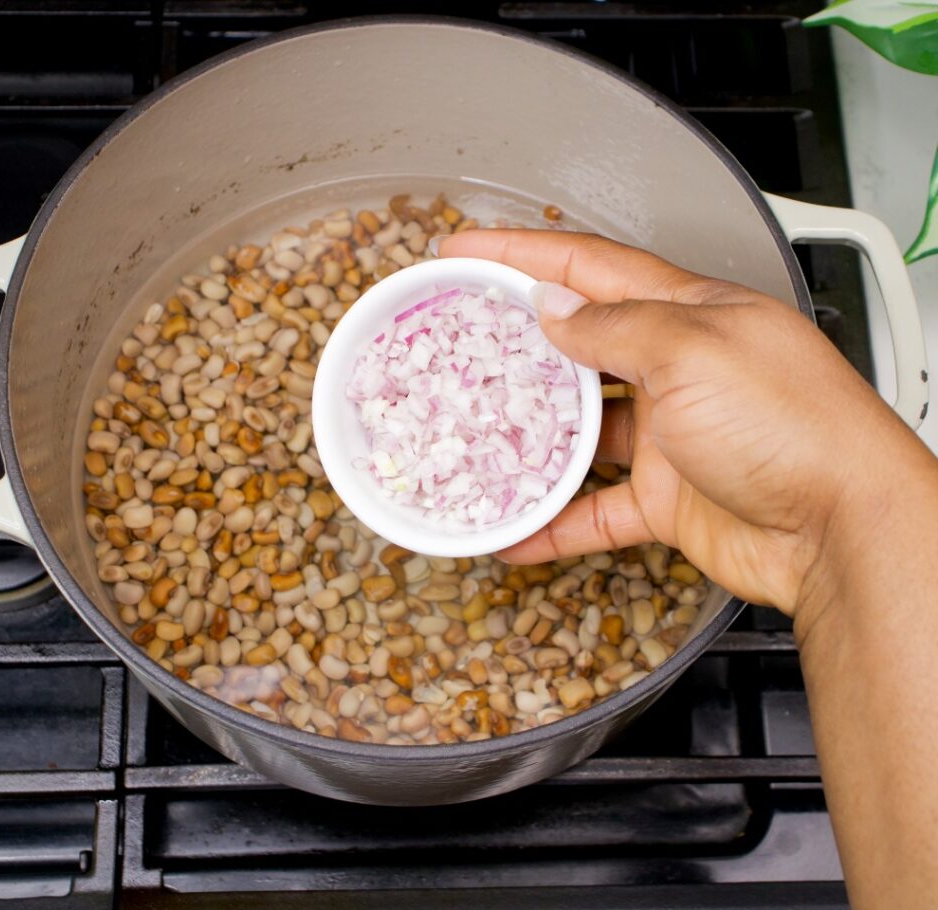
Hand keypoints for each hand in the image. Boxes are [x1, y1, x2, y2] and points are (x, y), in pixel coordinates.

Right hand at [434, 229, 915, 614]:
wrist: (842, 529)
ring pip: (581, 430)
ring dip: (530, 436)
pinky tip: (516, 531)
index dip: (524, 252)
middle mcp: (675, 368)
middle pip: (579, 344)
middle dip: (517, 339)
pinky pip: (596, 508)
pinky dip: (557, 520)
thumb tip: (553, 307)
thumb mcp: (693, 352)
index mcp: (687, 313)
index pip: (591, 266)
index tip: (467, 247)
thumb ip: (615, 329)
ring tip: (474, 434)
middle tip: (458, 338)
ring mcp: (670, 435)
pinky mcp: (667, 497)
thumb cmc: (793, 425)